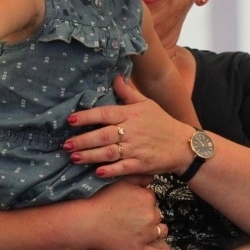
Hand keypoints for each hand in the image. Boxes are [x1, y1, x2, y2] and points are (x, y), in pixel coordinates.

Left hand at [64, 76, 193, 176]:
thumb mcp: (146, 103)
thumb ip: (128, 93)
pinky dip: (110, 171)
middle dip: (83, 140)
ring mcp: (136, 149)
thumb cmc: (161, 122)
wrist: (183, 145)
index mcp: (130, 114)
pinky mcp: (141, 165)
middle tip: (66, 144)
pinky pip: (123, 168)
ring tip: (74, 157)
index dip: (87, 116)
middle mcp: (132, 131)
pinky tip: (97, 172)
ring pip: (110, 152)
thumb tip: (115, 77)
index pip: (105, 113)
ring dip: (91, 155)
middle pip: (104, 135)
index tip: (70, 120)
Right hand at [80, 175, 170, 249]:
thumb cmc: (97, 201)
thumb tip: (149, 178)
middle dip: (148, 215)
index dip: (142, 201)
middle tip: (132, 217)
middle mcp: (150, 215)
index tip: (132, 204)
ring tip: (143, 231)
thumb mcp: (119, 181)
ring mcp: (146, 234)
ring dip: (156, 231)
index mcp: (146, 197)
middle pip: (157, 214)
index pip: (151, 198)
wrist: (84, 223)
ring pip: (160, 231)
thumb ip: (137, 177)